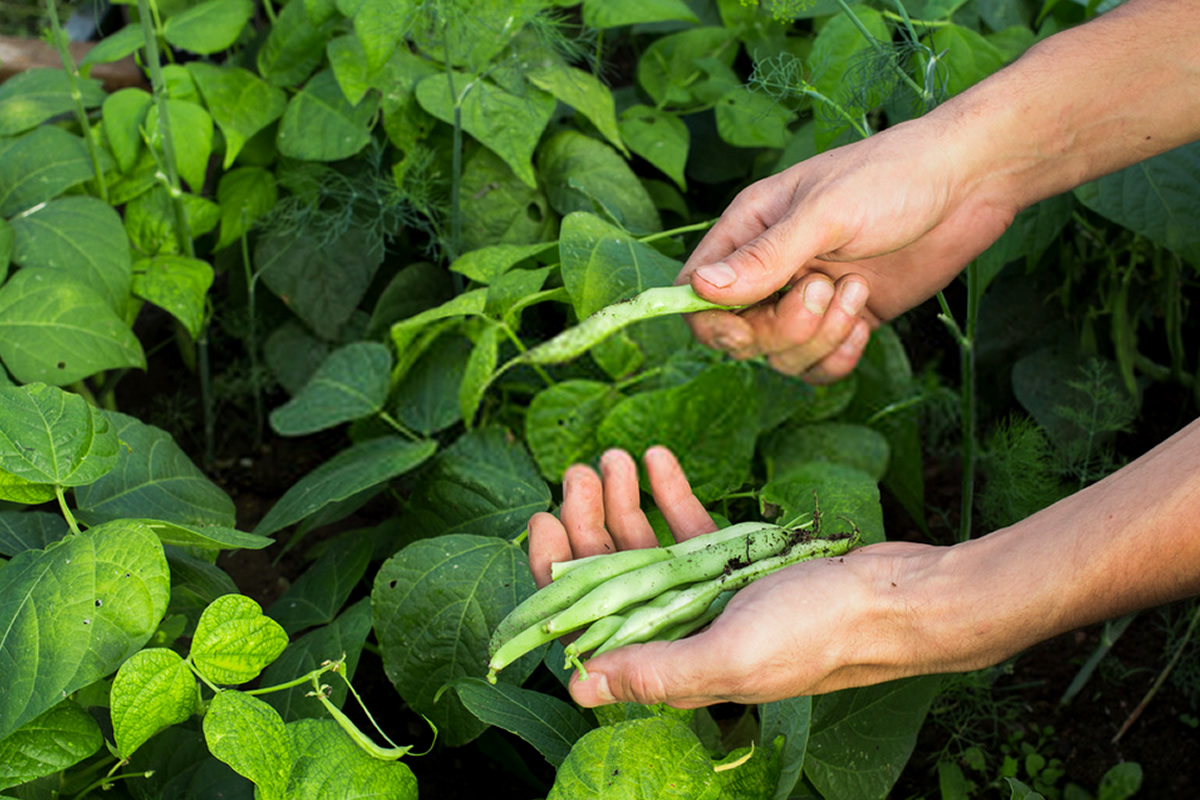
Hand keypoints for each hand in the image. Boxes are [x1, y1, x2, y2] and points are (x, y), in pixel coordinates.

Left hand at [528, 447, 941, 707]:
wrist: (899, 600)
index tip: (542, 521)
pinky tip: (659, 459)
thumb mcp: (730, 656)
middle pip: (612, 576)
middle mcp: (682, 631)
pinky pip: (691, 529)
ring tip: (614, 457)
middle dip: (588, 523)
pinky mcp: (740, 564)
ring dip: (625, 501)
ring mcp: (710, 594)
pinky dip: (671, 495)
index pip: (590, 624)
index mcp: (672, 664)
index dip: (556, 576)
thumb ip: (653, 672)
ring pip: (647, 546)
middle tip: (581, 471)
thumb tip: (577, 690)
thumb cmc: (819, 633)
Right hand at [681, 116, 1017, 380]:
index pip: (697, 291)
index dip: (712, 320)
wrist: (970, 182)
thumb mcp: (825, 213)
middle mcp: (772, 268)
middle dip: (781, 328)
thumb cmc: (893, 176)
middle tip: (823, 290)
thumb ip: (765, 257)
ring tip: (857, 292)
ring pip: (781, 356)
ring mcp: (809, 298)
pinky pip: (818, 366)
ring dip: (819, 338)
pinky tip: (866, 324)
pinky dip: (839, 358)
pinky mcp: (846, 320)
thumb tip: (701, 290)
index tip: (746, 324)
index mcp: (751, 230)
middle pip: (740, 335)